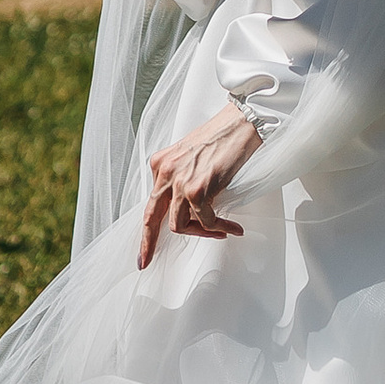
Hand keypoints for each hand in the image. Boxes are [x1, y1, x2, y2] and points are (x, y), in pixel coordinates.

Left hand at [138, 106, 262, 268]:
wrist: (242, 122)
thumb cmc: (223, 138)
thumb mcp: (191, 158)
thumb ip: (180, 179)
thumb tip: (185, 209)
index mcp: (160, 164)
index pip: (149, 203)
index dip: (145, 231)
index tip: (142, 252)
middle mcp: (165, 172)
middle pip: (154, 218)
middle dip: (149, 243)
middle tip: (147, 261)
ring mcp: (180, 181)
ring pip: (180, 224)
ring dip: (201, 232)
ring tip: (221, 230)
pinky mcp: (198, 189)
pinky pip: (205, 221)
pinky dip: (219, 227)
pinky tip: (232, 227)